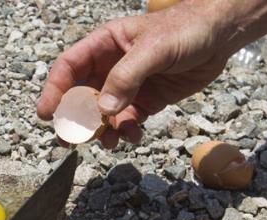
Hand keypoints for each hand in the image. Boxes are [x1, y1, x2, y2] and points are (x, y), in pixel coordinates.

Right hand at [37, 4, 230, 148]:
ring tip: (110, 142)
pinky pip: (127, 122)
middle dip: (74, 120)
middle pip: (80, 96)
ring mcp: (126, 86)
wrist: (220, 36)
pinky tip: (135, 135)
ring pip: (103, 115)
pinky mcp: (144, 101)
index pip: (69, 68)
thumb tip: (104, 110)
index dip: (54, 90)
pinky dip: (127, 132)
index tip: (47, 114)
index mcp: (103, 45)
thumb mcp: (154, 49)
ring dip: (102, 131)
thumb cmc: (185, 30)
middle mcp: (109, 67)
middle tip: (69, 141)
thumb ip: (126, 77)